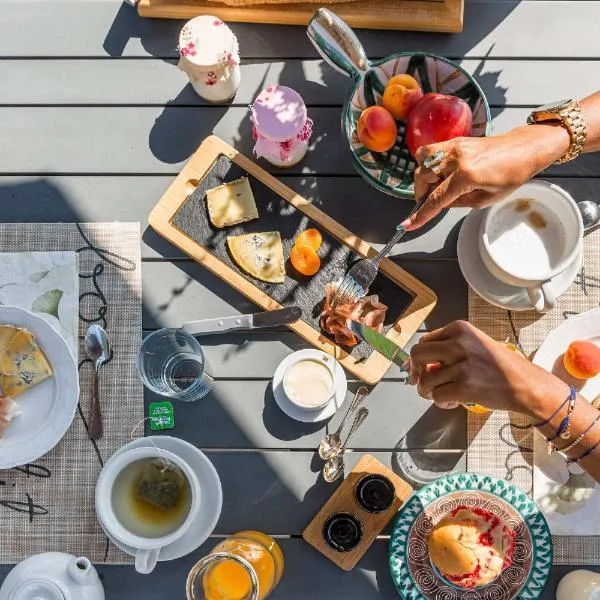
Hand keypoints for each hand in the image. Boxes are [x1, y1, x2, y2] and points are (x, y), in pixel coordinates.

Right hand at [403, 124, 569, 230]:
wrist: (525, 148)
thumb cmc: (512, 174)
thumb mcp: (486, 199)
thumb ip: (459, 203)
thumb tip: (440, 203)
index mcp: (467, 176)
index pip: (437, 199)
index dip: (421, 214)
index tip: (408, 224)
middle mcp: (457, 158)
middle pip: (423, 176)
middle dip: (421, 192)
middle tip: (429, 200)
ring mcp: (455, 146)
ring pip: (422, 160)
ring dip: (423, 176)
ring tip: (435, 185)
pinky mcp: (456, 141)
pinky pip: (431, 151)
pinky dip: (429, 163)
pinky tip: (440, 172)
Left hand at [408, 321, 568, 413]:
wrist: (525, 383)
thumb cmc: (499, 366)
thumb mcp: (474, 344)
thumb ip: (449, 348)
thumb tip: (420, 364)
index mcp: (460, 329)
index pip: (424, 340)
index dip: (420, 358)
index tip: (422, 368)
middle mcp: (458, 343)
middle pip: (417, 355)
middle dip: (415, 371)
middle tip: (421, 382)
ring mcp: (461, 365)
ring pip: (425, 380)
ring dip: (428, 392)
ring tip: (442, 395)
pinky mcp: (464, 386)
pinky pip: (437, 396)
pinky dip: (441, 403)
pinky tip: (453, 402)